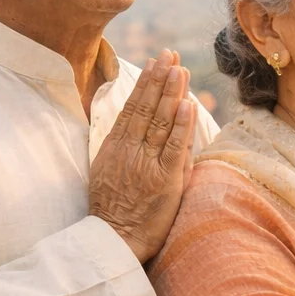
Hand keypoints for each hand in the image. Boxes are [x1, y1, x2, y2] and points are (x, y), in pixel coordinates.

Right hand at [89, 51, 196, 263]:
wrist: (114, 241)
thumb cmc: (112, 211)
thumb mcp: (107, 172)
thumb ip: (122, 148)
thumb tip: (135, 126)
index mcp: (115, 147)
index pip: (133, 107)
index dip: (146, 83)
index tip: (155, 62)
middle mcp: (130, 150)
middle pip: (146, 107)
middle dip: (159, 78)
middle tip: (169, 54)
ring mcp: (147, 164)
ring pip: (161, 121)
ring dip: (171, 93)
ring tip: (180, 69)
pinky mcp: (165, 180)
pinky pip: (175, 147)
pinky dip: (181, 125)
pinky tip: (187, 103)